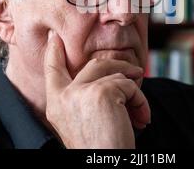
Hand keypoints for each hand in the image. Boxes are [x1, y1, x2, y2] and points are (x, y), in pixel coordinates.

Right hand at [44, 30, 150, 148]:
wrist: (104, 167)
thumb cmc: (99, 149)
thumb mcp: (83, 120)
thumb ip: (85, 97)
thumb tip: (110, 75)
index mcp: (56, 104)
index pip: (52, 70)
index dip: (54, 52)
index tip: (55, 38)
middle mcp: (63, 96)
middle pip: (93, 65)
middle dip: (119, 66)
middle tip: (137, 72)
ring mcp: (81, 92)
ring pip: (115, 75)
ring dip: (134, 92)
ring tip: (140, 112)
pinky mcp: (101, 92)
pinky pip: (129, 86)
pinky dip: (141, 101)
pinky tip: (141, 118)